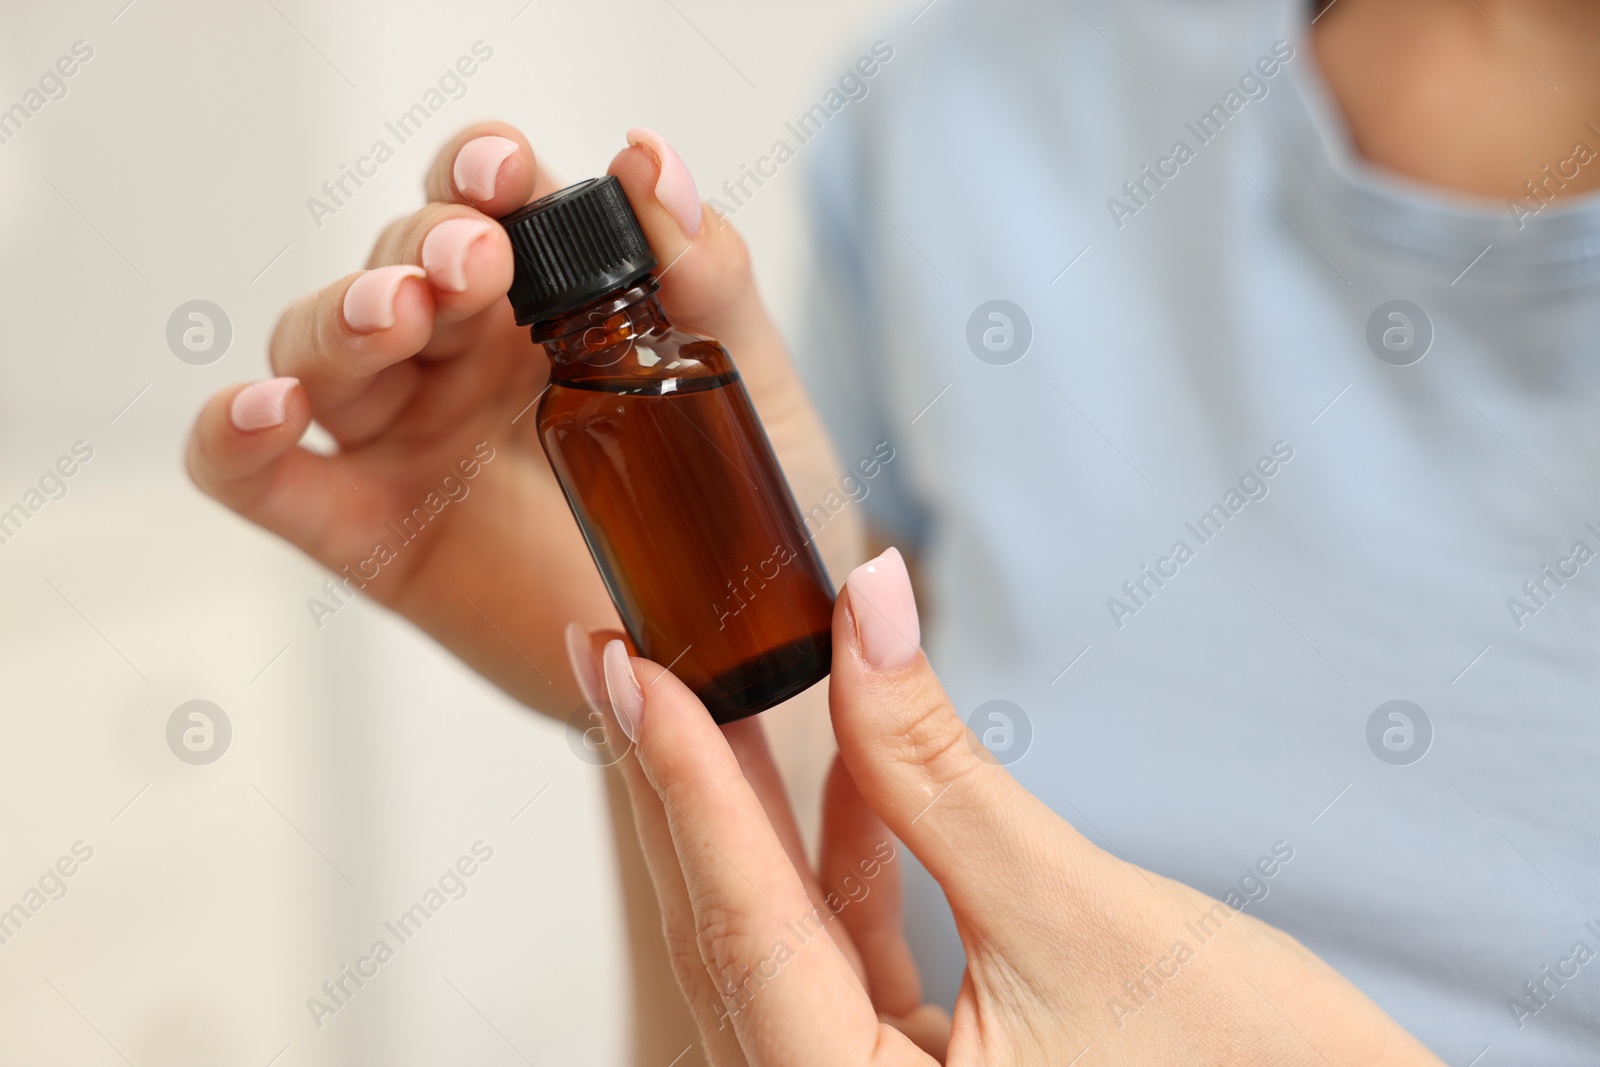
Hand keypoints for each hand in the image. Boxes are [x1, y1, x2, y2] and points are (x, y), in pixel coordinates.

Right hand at [186, 123, 849, 715]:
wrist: (730, 651)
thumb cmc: (740, 505)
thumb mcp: (742, 380)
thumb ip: (706, 276)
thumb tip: (647, 162)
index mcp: (544, 300)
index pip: (482, 203)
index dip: (478, 172)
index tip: (508, 178)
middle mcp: (462, 357)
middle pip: (395, 264)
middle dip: (420, 245)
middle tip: (473, 261)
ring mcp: (407, 440)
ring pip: (320, 348)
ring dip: (342, 315)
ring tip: (398, 313)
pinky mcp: (367, 531)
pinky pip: (263, 479)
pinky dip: (235, 436)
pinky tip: (266, 410)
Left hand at [579, 548, 1446, 1065]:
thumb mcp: (1074, 910)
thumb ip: (943, 766)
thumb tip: (867, 603)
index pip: (744, 927)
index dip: (681, 785)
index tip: (630, 670)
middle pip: (736, 936)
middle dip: (685, 789)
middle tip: (625, 662)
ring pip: (785, 941)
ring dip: (762, 815)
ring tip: (720, 689)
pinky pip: (849, 957)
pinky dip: (847, 861)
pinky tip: (848, 769)